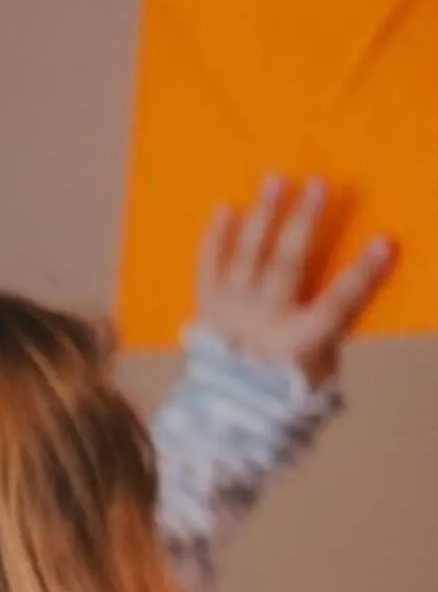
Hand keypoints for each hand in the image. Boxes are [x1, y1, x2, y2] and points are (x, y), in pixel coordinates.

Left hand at [194, 173, 397, 388]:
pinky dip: (215, 238)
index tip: (385, 240)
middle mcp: (262, 319)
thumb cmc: (284, 386)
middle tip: (319, 183)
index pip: (338, 300)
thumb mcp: (320, 367)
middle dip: (304, 221)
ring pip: (247, 254)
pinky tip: (224, 208)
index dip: (362, 272)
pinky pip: (208, 265)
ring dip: (263, 215)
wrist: (222, 412)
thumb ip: (331, 329)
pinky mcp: (205, 306)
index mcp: (299, 339)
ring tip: (275, 179)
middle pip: (286, 263)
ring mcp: (230, 310)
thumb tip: (352, 287)